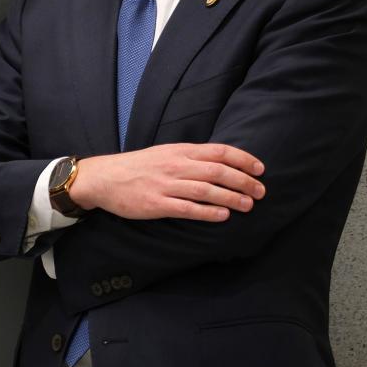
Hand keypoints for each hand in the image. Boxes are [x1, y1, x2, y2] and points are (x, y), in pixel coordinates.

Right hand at [69, 142, 264, 221]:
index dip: (242, 159)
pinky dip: (208, 212)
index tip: (260, 168)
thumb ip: (190, 157)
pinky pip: (187, 208)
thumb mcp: (165, 153)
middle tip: (261, 191)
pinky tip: (223, 216)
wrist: (105, 177)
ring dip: (231, 197)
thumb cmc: (138, 166)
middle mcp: (176, 165)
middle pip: (217, 171)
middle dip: (243, 180)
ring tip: (249, 204)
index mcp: (180, 150)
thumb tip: (219, 162)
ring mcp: (166, 185)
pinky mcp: (157, 204)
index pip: (219, 151)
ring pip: (206, 190)